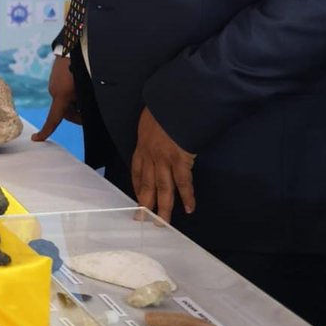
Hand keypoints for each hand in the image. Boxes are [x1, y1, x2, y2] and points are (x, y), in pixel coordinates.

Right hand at [32, 54, 80, 141]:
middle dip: (76, 115)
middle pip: (64, 112)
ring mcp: (54, 83)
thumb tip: (85, 112)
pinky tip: (80, 84)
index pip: (53, 118)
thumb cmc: (83, 67)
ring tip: (87, 93)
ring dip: (74, 102)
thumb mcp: (87, 87)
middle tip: (88, 112)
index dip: (46, 131)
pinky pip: (63, 90)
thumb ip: (85, 102)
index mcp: (62, 95)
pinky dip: (71, 92)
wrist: (75, 45)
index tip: (36, 139)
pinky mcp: (55, 76)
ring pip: (64, 100)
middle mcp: (54, 90)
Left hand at [131, 107, 195, 222]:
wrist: (172, 103)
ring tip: (162, 223)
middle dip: (145, 204)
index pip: (136, 171)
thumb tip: (157, 138)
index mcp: (142, 146)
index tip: (137, 198)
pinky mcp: (180, 160)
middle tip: (142, 220)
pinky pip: (183, 183)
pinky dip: (187, 197)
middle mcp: (150, 156)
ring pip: (163, 189)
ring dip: (163, 208)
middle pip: (147, 185)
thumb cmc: (162, 108)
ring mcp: (165, 160)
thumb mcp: (149, 121)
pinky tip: (189, 208)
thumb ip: (151, 133)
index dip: (137, 187)